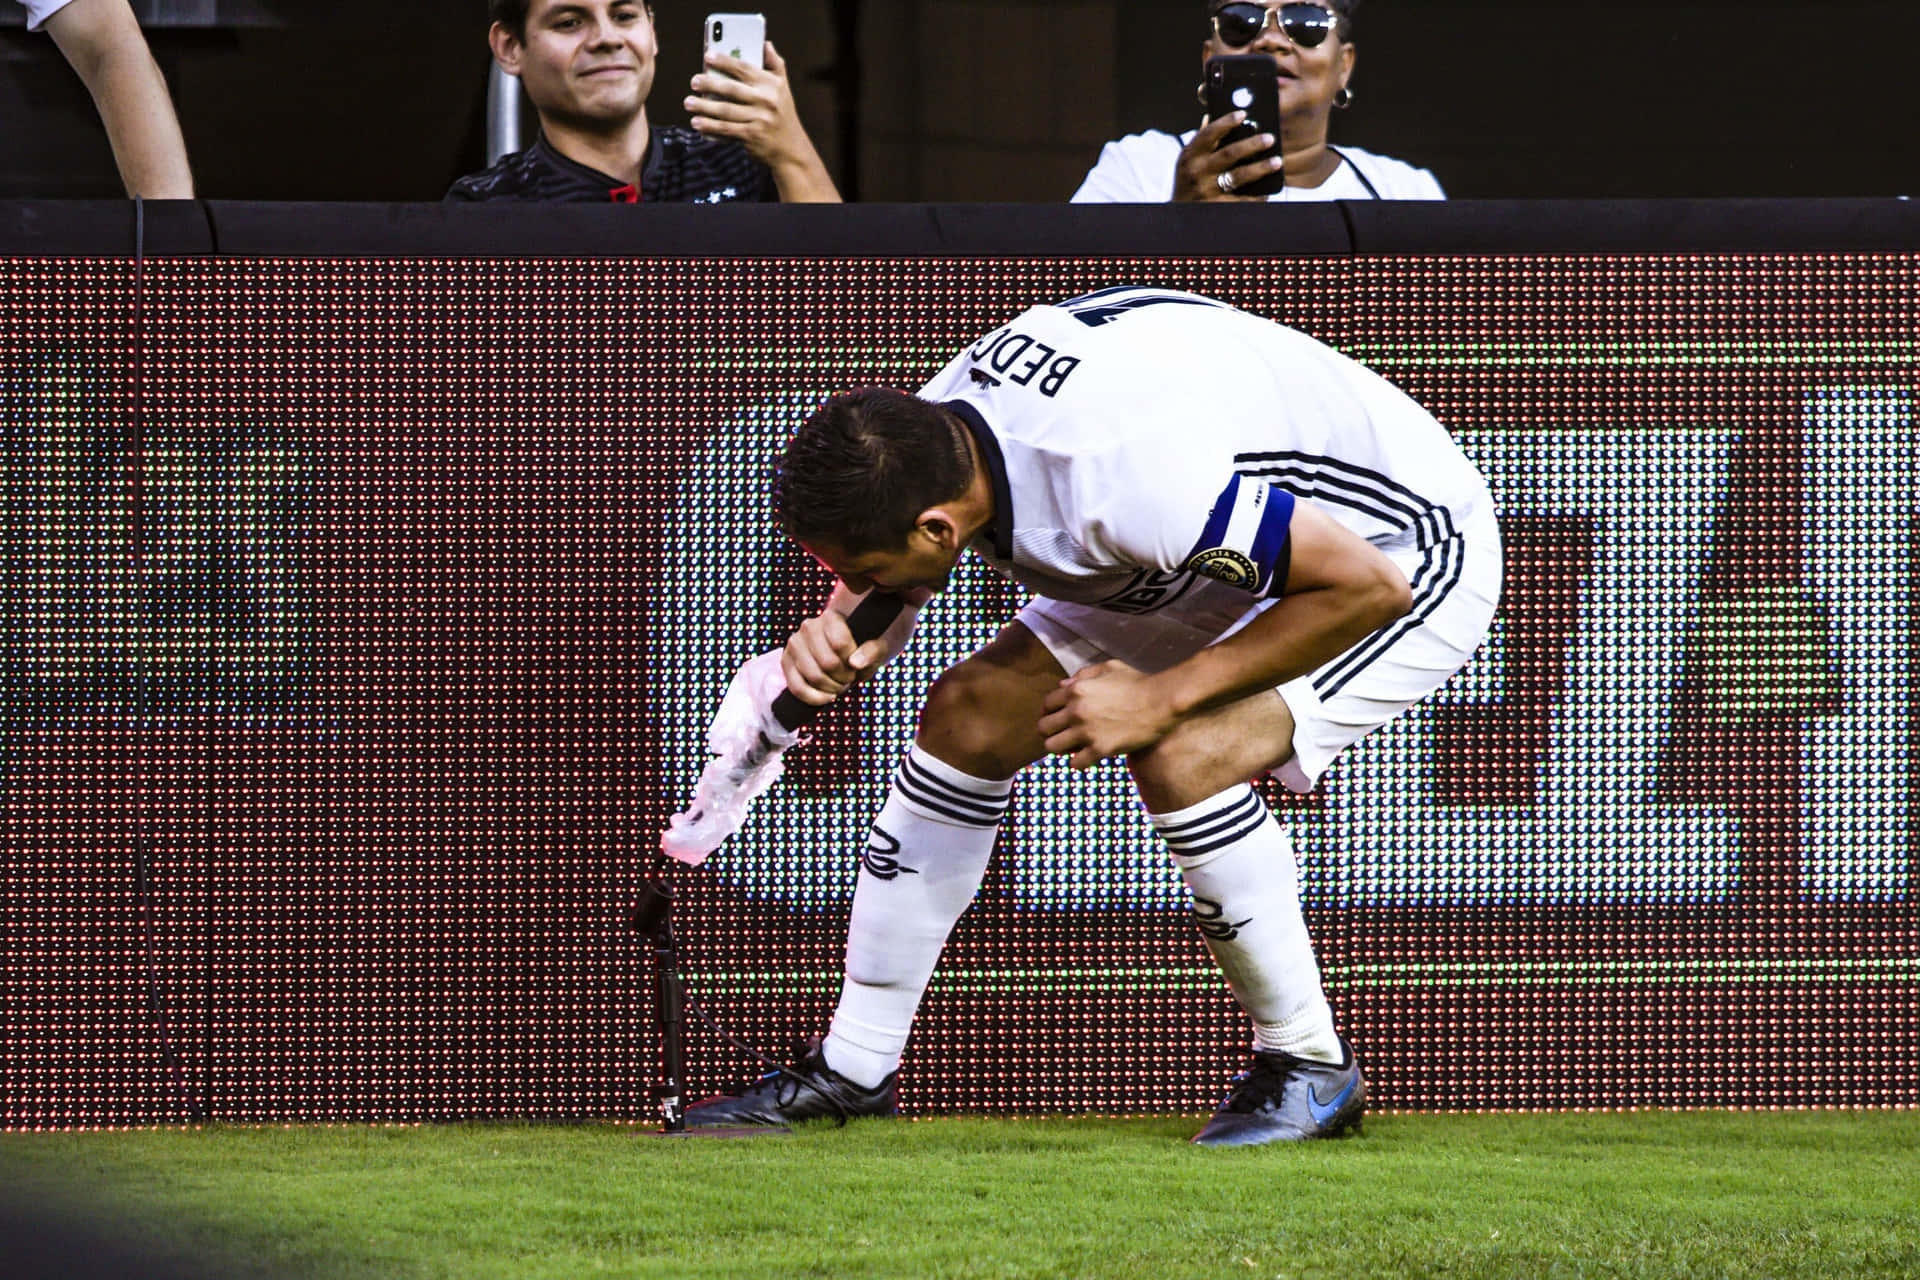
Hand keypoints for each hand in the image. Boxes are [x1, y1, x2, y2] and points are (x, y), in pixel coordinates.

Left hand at [686, 42, 814, 171]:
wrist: (790, 148)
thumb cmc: (782, 112)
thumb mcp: (783, 87)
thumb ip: (774, 64)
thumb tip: (765, 44)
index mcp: (771, 84)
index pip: (745, 68)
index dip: (725, 61)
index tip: (708, 56)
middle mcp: (766, 101)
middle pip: (731, 89)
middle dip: (710, 84)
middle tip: (694, 81)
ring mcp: (759, 120)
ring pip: (726, 111)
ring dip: (704, 107)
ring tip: (688, 102)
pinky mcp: (751, 136)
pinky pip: (726, 130)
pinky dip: (710, 126)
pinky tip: (696, 122)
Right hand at [781, 607, 893, 706]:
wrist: (841, 649)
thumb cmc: (862, 647)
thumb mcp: (877, 646)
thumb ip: (873, 651)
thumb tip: (855, 663)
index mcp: (831, 618)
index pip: (840, 644)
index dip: (853, 662)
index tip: (857, 666)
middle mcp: (808, 627)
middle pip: (828, 663)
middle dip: (843, 678)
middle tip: (849, 679)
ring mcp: (794, 644)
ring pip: (813, 676)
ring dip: (831, 689)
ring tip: (839, 686)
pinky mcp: (785, 661)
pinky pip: (796, 687)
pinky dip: (814, 698)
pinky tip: (826, 698)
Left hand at [1038, 662, 1179, 769]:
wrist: (1161, 702)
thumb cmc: (1138, 682)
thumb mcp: (1109, 668)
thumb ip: (1083, 675)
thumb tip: (1063, 685)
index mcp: (1076, 690)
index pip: (1047, 704)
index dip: (1049, 712)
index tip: (1056, 718)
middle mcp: (1076, 711)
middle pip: (1044, 728)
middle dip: (1050, 732)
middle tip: (1062, 735)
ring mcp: (1086, 731)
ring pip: (1053, 747)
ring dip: (1061, 748)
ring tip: (1072, 747)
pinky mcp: (1100, 749)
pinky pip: (1076, 763)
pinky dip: (1079, 762)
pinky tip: (1087, 757)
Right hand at [1171, 112, 1281, 202]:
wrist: (1180, 218)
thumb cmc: (1188, 183)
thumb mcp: (1188, 162)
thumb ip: (1201, 141)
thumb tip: (1210, 116)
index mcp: (1191, 156)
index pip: (1208, 134)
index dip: (1225, 122)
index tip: (1243, 114)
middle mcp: (1197, 172)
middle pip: (1229, 154)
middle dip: (1252, 144)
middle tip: (1270, 138)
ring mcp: (1207, 190)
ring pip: (1238, 176)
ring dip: (1260, 168)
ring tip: (1277, 162)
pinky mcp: (1217, 206)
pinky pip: (1242, 200)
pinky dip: (1257, 196)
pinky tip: (1267, 192)